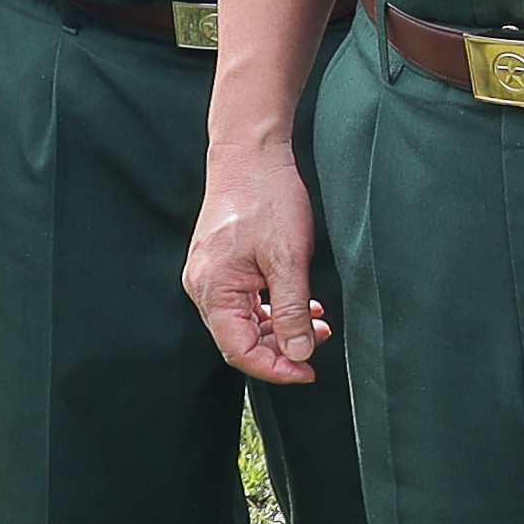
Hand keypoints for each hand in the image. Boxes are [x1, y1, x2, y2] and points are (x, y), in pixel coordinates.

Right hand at [185, 139, 328, 386]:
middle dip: (282, 348)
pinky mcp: (221, 266)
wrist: (250, 152)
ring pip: (244, 322)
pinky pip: (245, 302)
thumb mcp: (289, 258)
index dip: (276, 368)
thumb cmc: (267, 197)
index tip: (308, 372)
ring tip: (317, 322)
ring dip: (281, 328)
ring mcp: (210, 276)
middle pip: (240, 340)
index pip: (239, 350)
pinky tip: (301, 303)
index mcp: (213, 289)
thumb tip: (298, 353)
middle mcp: (204, 287)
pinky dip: (273, 308)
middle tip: (320, 340)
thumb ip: (292, 310)